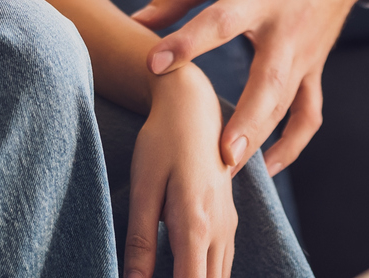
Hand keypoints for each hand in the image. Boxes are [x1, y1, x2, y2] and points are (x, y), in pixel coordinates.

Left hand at [129, 64, 237, 277]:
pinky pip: (222, 263)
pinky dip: (205, 275)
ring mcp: (229, 225)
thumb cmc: (163, 142)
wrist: (193, 107)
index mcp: (196, 226)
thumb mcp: (143, 189)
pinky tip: (183, 270)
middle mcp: (220, 231)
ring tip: (168, 273)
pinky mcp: (228, 219)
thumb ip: (140, 242)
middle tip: (154, 277)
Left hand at [134, 0, 368, 175]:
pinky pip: (308, 114)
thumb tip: (138, 22)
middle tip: (222, 155)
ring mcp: (306, 54)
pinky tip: (266, 168)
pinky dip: (291, 145)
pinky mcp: (316, 69)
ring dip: (261, 139)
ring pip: (288, 104)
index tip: (154, 63)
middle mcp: (286, 30)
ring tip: (230, 172)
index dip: (188, 42)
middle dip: (248, 119)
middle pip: (269, 80)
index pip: (222, 21)